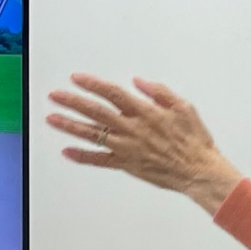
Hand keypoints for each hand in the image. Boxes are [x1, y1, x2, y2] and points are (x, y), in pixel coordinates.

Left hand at [47, 74, 242, 214]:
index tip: (76, 79)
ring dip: (70, 126)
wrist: (198, 171)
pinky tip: (67, 151)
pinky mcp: (127, 164)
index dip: (93, 85)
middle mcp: (132, 129)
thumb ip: (159, 92)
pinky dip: (82, 156)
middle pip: (96, 112)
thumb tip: (138, 82)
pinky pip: (99, 160)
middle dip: (73, 102)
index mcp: (145, 112)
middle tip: (55, 96)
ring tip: (52, 118)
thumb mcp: (184, 107)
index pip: (112, 94)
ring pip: (93, 134)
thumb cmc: (194, 141)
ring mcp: (127, 148)